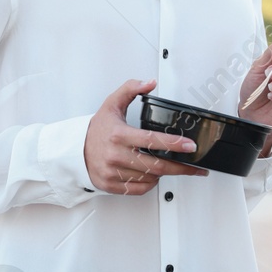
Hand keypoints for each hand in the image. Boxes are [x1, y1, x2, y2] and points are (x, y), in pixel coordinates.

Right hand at [84, 78, 208, 194]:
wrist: (75, 150)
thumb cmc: (96, 130)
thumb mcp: (112, 104)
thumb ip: (130, 89)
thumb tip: (149, 82)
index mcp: (118, 135)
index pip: (152, 141)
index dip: (174, 144)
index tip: (190, 146)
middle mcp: (115, 155)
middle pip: (157, 166)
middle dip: (181, 167)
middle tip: (195, 167)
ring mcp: (113, 172)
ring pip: (150, 178)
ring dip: (164, 174)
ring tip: (171, 167)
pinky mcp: (111, 185)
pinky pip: (139, 189)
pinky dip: (150, 184)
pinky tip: (154, 176)